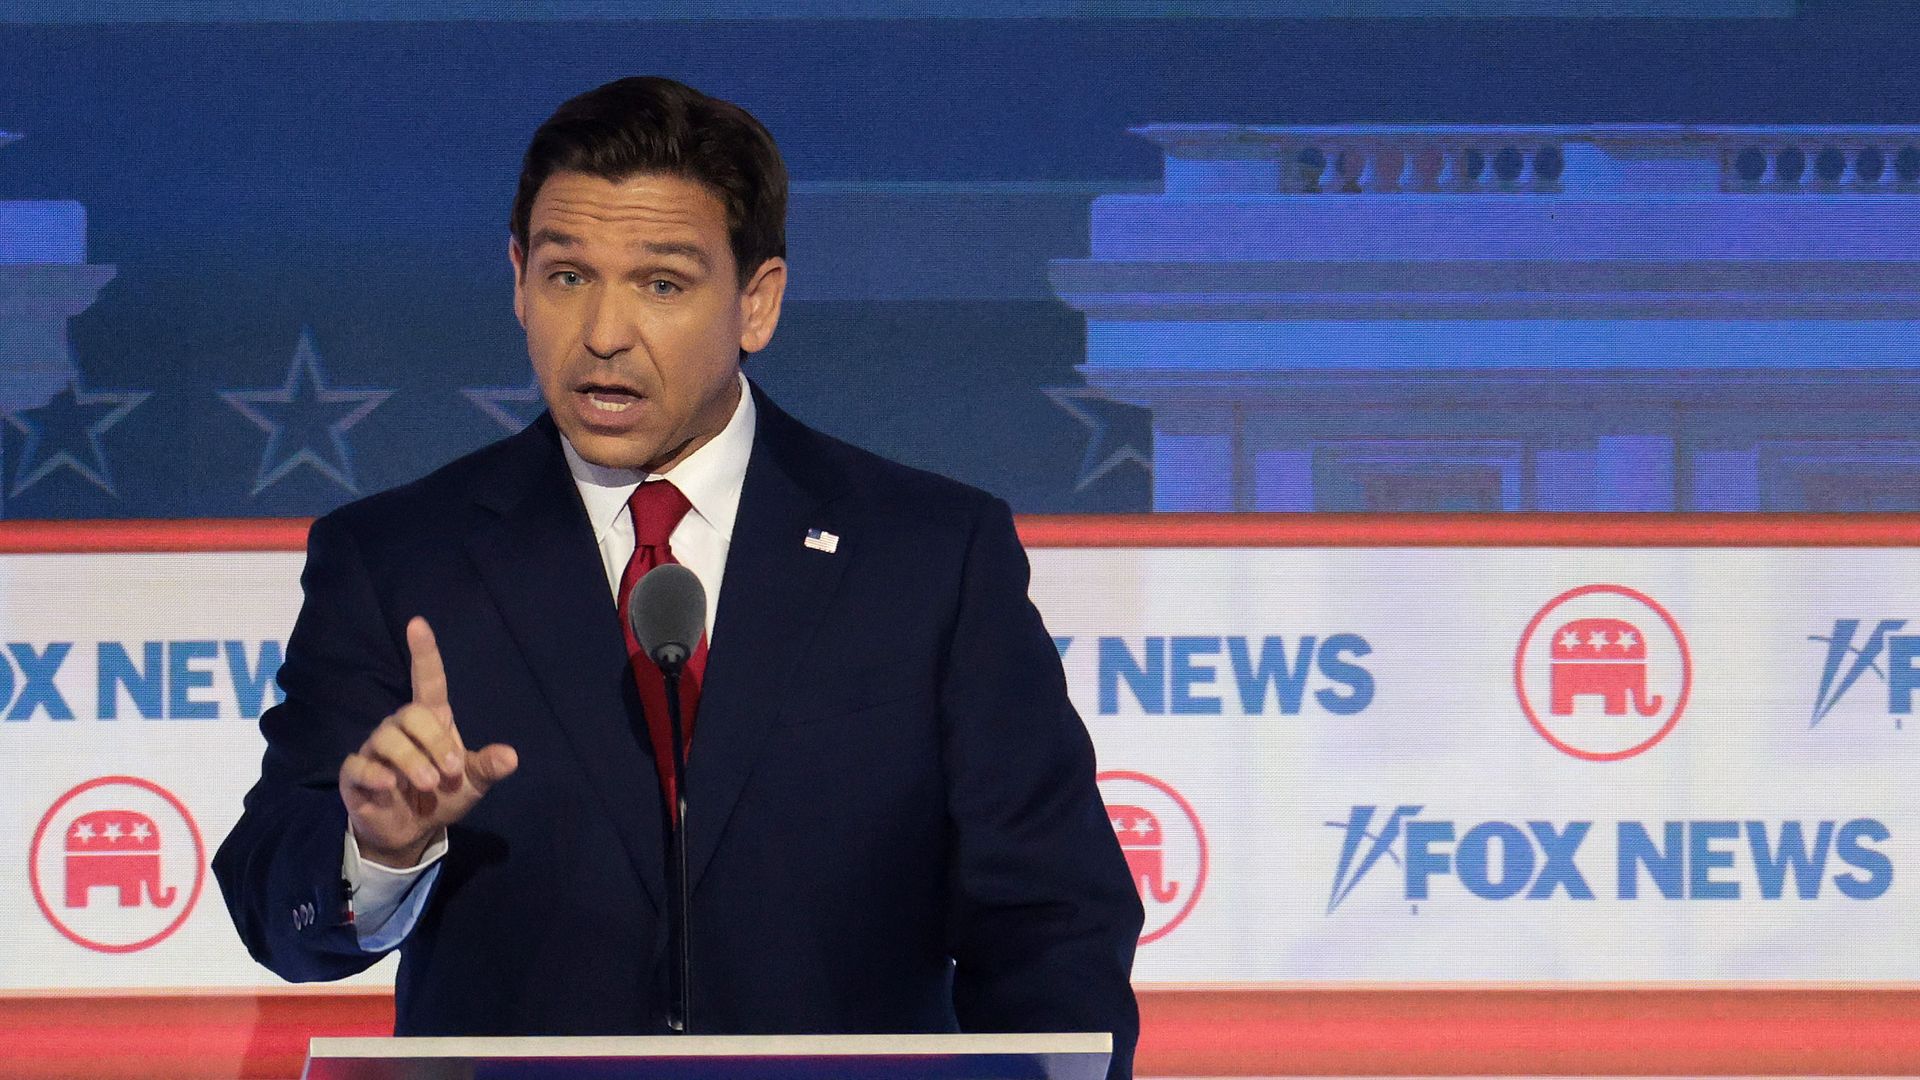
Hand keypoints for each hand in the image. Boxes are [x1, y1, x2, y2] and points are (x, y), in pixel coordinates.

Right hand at [339, 617, 518, 867]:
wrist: (412, 831)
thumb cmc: (442, 795)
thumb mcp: (473, 783)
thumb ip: (489, 767)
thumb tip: (512, 757)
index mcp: (431, 722)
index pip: (427, 680)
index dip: (424, 652)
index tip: (418, 623)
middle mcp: (400, 729)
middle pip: (411, 713)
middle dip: (434, 741)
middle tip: (449, 772)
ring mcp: (375, 750)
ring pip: (386, 738)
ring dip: (412, 761)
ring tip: (429, 785)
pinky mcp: (355, 775)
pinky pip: (358, 765)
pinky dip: (374, 773)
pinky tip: (390, 785)